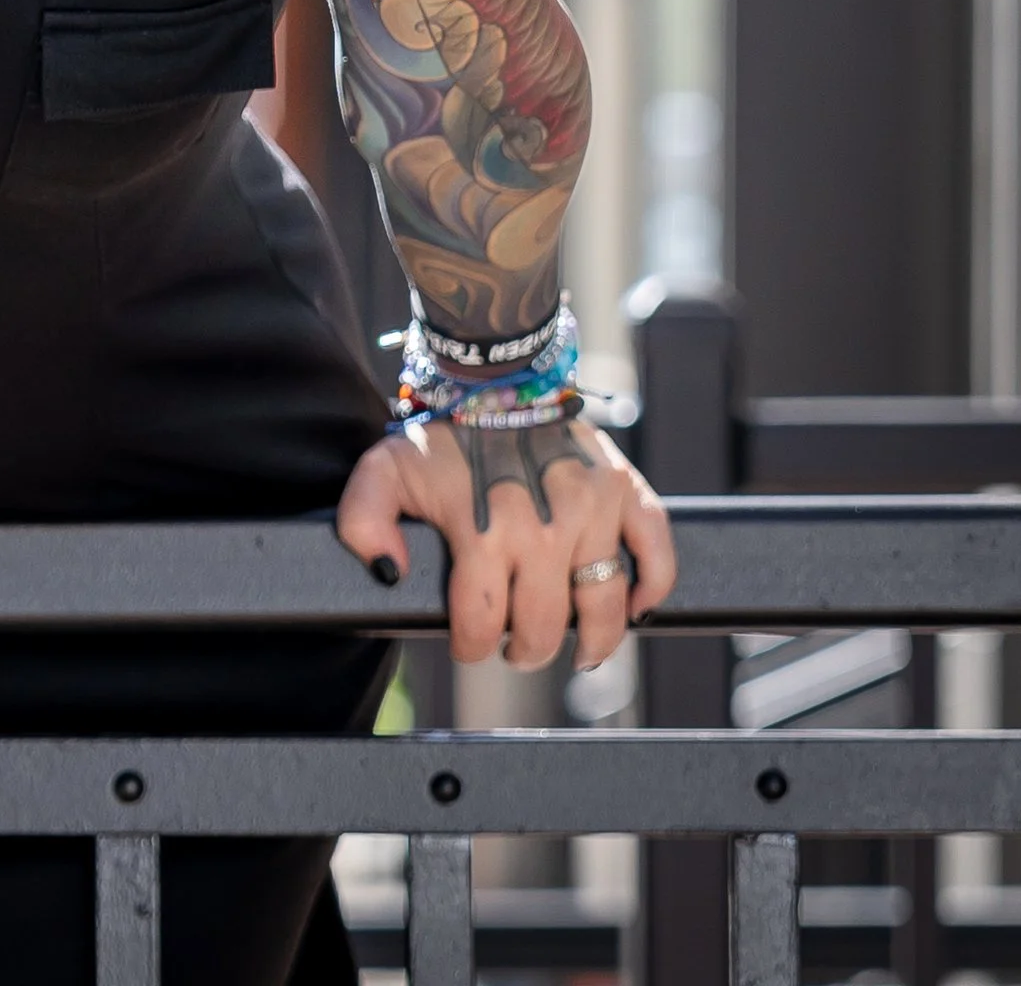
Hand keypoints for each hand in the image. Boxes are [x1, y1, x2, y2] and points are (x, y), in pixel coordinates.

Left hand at [336, 414, 675, 670]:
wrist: (494, 373)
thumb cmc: (440, 431)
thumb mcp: (384, 468)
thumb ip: (364, 520)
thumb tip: (388, 573)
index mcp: (484, 531)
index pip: (483, 624)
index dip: (472, 645)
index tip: (470, 642)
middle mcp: (543, 528)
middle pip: (546, 627)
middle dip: (526, 648)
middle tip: (517, 644)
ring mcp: (591, 509)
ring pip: (604, 607)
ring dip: (592, 641)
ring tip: (576, 647)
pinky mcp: (625, 489)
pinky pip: (656, 551)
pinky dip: (654, 587)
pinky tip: (636, 606)